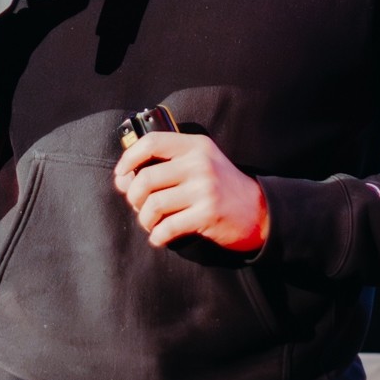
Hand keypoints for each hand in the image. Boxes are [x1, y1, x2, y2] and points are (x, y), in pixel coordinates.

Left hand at [114, 132, 268, 251]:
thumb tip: (122, 179)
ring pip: (153, 204)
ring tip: (150, 223)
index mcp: (195, 145)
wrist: (259, 211)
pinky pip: (167, 227)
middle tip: (138, 206)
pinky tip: (160, 237)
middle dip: (133, 197)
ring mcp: (204, 188)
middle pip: (146, 178)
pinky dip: (157, 236)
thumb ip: (163, 166)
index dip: (129, 157)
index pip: (152, 142)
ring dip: (144, 219)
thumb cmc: (221, 187)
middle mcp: (199, 163)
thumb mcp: (198, 165)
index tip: (121, 174)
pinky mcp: (207, 214)